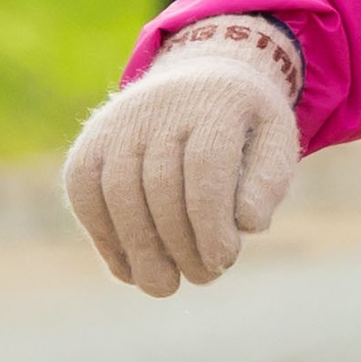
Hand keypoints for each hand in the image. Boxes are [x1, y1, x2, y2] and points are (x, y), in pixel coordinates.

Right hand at [63, 17, 302, 295]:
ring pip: (117, 190)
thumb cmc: (243, 127)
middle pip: (160, 183)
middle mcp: (160, 105)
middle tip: (203, 276)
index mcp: (216, 100)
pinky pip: (84, 192)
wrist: (200, 76)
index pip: (206, 166)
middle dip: (180, 242)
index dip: (211, 221)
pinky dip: (103, 236)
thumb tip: (249, 224)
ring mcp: (118, 122)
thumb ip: (270, 180)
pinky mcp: (89, 143)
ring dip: (139, 248)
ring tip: (163, 285)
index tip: (224, 259)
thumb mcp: (276, 139)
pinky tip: (129, 269)